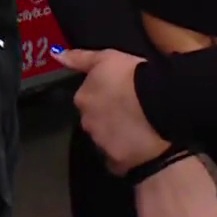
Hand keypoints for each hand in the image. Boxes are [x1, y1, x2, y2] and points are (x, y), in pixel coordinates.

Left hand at [53, 47, 170, 169]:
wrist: (160, 103)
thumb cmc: (132, 76)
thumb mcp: (106, 58)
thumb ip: (79, 58)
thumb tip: (56, 55)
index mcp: (82, 99)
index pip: (86, 100)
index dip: (103, 97)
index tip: (118, 95)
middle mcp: (86, 123)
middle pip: (94, 121)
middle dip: (106, 118)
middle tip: (129, 111)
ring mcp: (101, 144)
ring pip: (105, 140)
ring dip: (115, 136)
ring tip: (138, 128)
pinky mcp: (117, 161)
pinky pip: (117, 160)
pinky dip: (124, 155)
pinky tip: (138, 148)